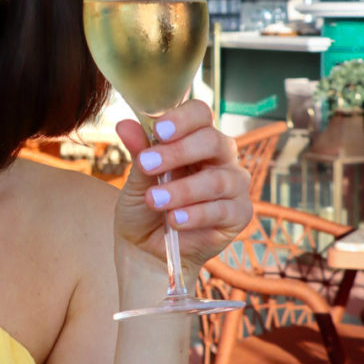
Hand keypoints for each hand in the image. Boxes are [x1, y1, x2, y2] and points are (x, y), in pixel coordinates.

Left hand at [112, 101, 251, 275]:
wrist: (146, 249)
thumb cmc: (144, 207)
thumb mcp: (136, 179)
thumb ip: (139, 152)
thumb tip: (125, 125)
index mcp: (195, 138)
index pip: (199, 114)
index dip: (182, 119)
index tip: (158, 130)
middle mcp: (220, 157)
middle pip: (213, 141)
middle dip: (179, 152)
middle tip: (148, 165)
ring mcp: (233, 185)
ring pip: (217, 179)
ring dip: (182, 190)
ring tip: (155, 200)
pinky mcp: (239, 214)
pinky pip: (224, 209)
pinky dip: (196, 214)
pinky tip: (175, 220)